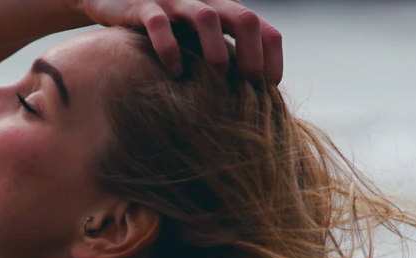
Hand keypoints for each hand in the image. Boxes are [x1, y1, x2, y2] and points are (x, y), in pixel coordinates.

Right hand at [69, 0, 282, 83]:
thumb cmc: (162, 24)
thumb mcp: (196, 32)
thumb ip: (221, 48)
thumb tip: (249, 90)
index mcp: (221, 5)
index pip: (261, 25)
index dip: (272, 54)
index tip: (271, 85)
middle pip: (243, 18)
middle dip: (252, 54)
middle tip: (250, 84)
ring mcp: (173, 0)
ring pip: (206, 17)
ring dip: (216, 50)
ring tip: (216, 77)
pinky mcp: (142, 5)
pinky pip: (160, 24)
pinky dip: (170, 49)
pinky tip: (173, 72)